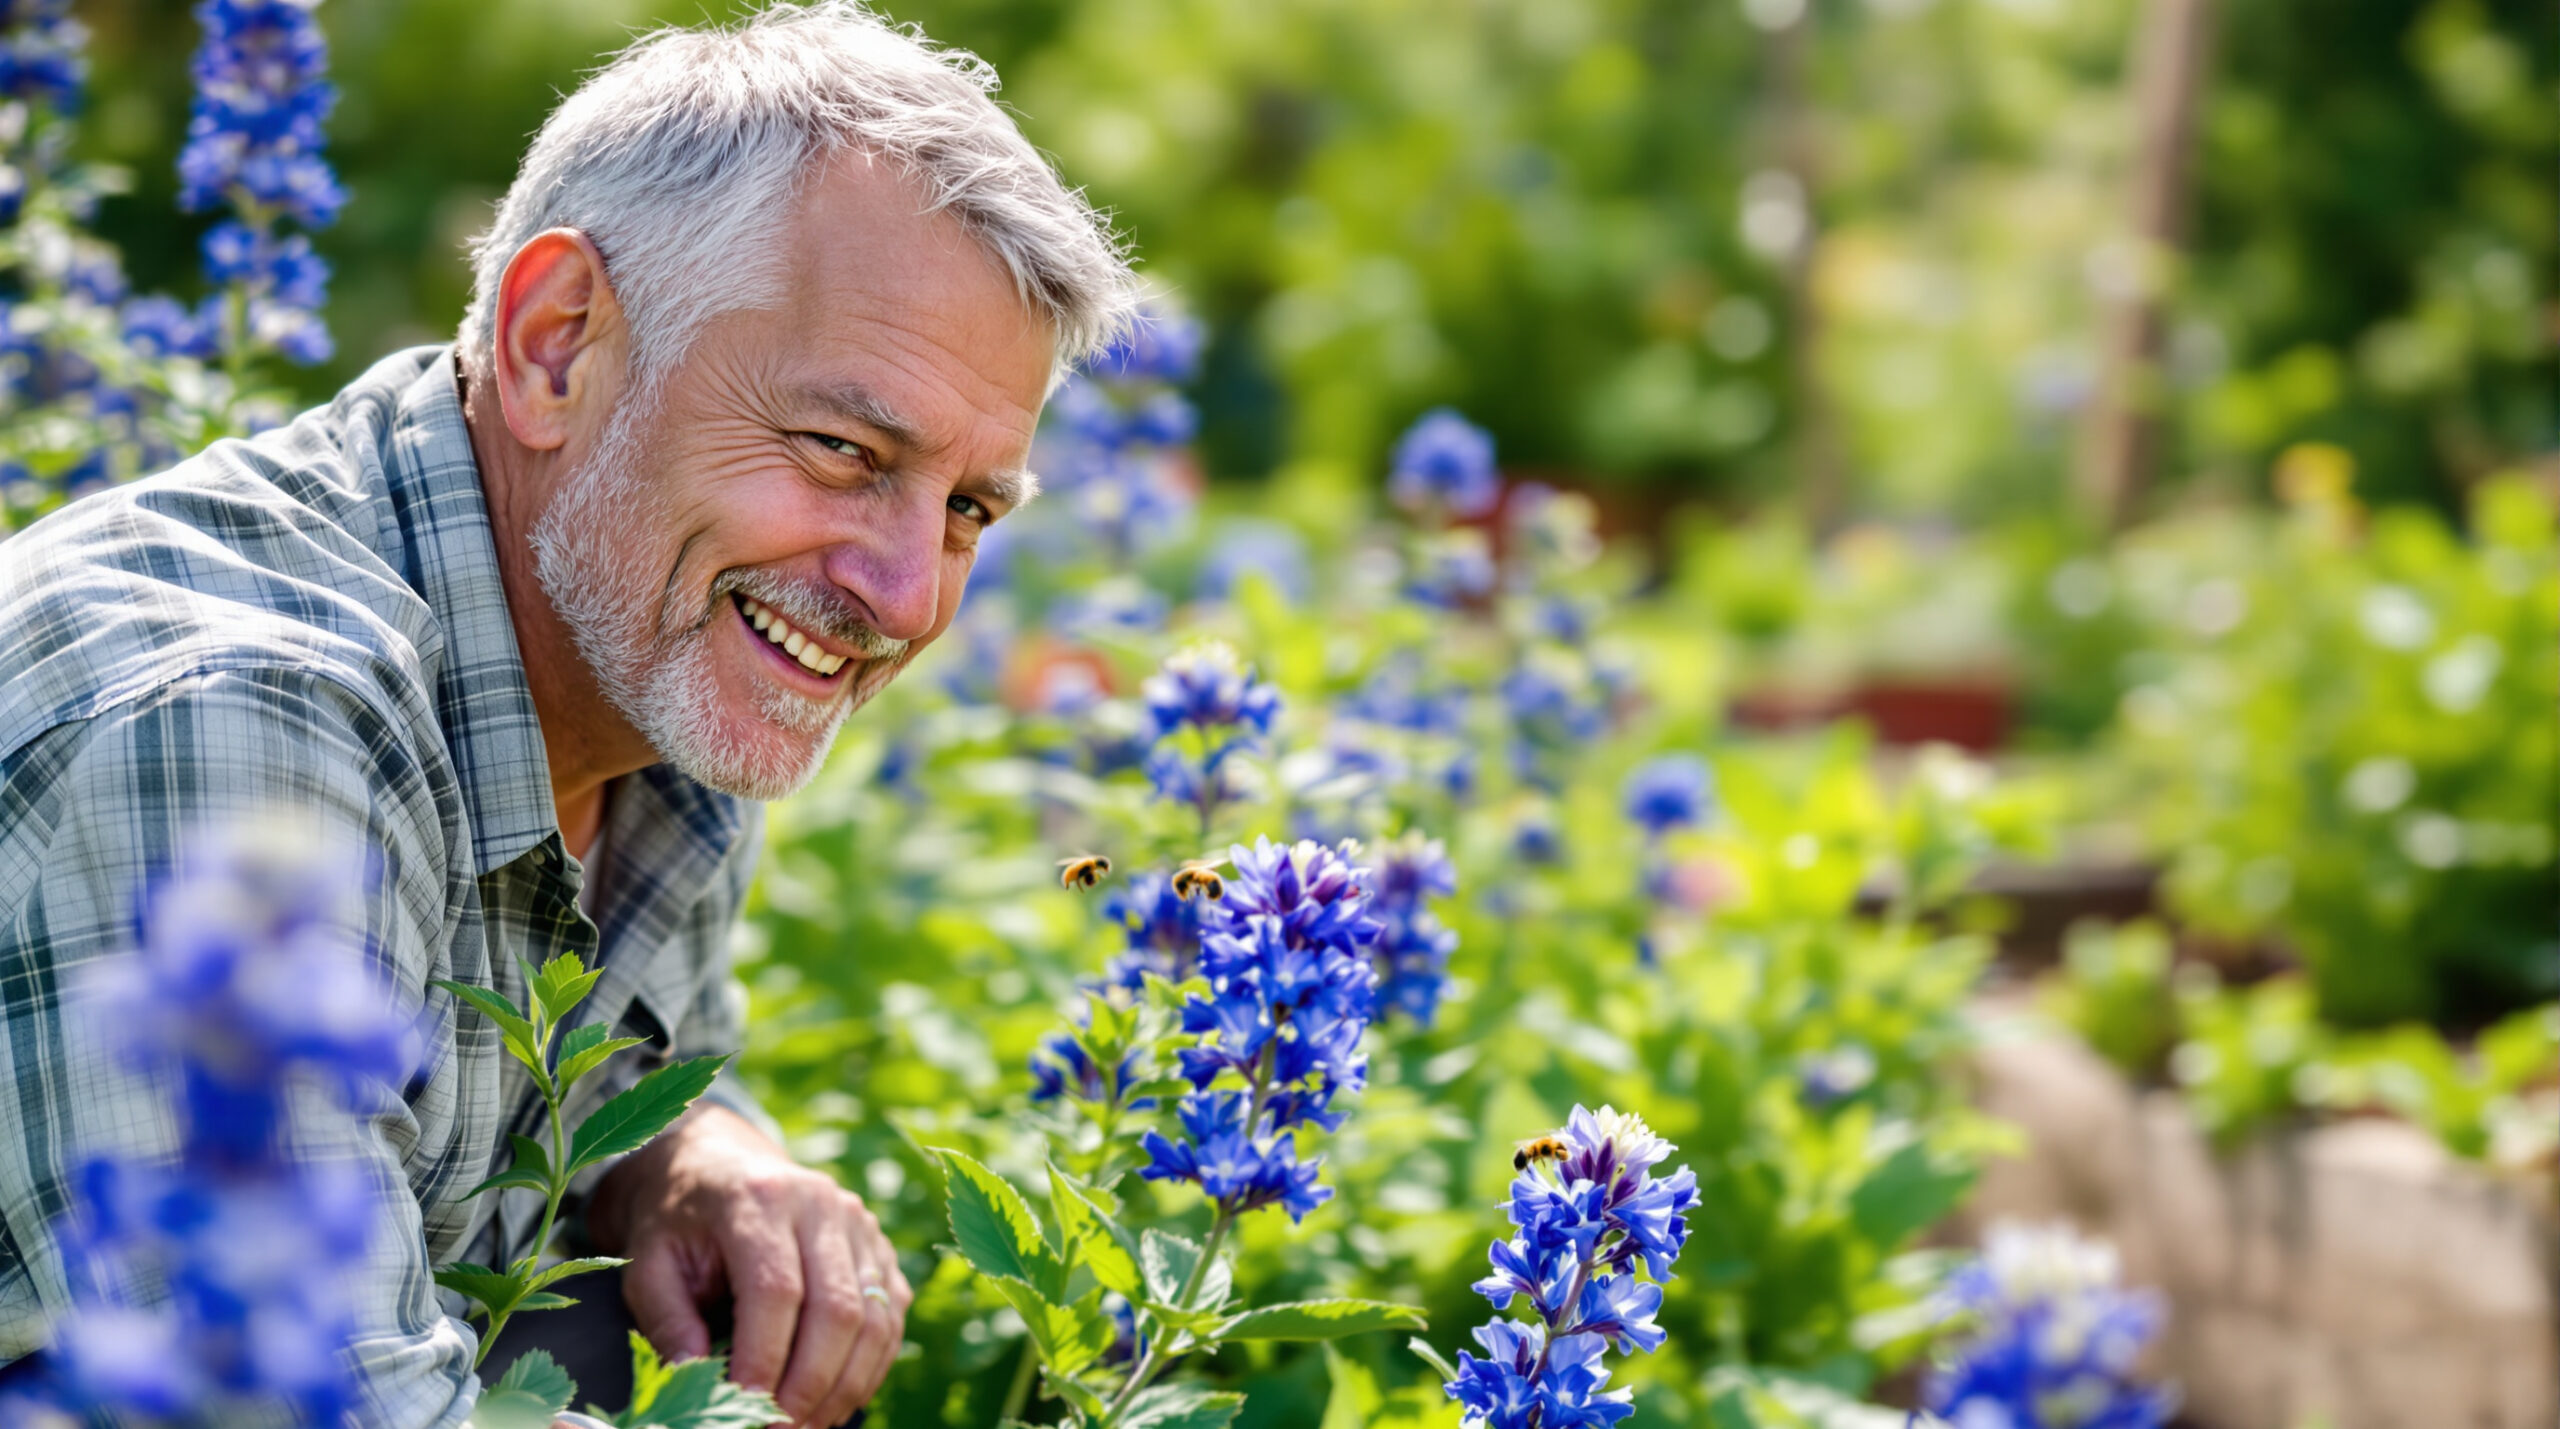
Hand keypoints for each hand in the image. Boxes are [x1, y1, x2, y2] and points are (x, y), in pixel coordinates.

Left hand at [585, 1104, 911, 1427]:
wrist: (718, 1164)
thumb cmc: (680, 1222)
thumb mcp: (649, 1264)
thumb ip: (668, 1322)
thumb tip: (697, 1382)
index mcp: (758, 1199)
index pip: (776, 1291)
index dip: (764, 1359)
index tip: (743, 1408)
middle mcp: (821, 1204)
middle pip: (837, 1308)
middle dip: (809, 1384)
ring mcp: (860, 1224)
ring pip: (874, 1318)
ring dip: (844, 1386)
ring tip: (805, 1425)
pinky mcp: (879, 1247)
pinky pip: (891, 1316)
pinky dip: (868, 1368)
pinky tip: (832, 1400)